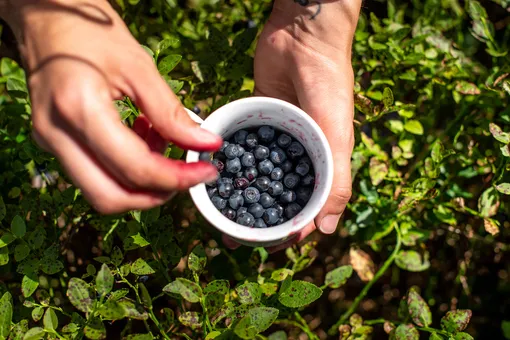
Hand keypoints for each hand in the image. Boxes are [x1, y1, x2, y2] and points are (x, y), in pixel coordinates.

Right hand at [9, 0, 221, 213]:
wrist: (45, 16)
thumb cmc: (91, 31)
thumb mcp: (138, 67)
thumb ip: (171, 112)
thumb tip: (206, 143)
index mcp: (78, 110)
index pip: (134, 168)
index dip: (177, 178)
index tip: (207, 172)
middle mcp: (56, 134)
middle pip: (110, 197)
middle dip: (156, 193)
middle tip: (187, 174)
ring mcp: (49, 141)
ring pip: (100, 190)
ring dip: (140, 180)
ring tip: (163, 142)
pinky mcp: (53, 141)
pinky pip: (93, 172)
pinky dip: (124, 168)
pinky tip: (142, 137)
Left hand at [223, 0, 361, 251]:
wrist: (302, 36)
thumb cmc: (328, 85)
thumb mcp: (337, 135)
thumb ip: (336, 181)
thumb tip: (328, 231)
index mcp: (323, 163)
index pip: (307, 207)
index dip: (290, 229)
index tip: (267, 246)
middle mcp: (299, 154)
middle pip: (278, 197)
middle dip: (258, 220)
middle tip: (233, 239)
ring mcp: (276, 139)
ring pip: (258, 177)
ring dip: (241, 199)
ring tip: (219, 218)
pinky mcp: (255, 120)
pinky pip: (243, 149)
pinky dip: (232, 166)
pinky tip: (215, 179)